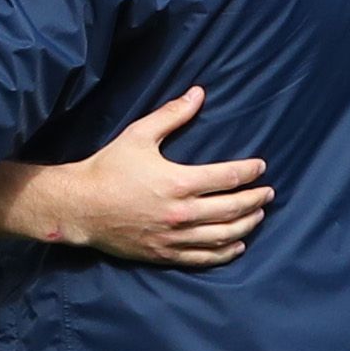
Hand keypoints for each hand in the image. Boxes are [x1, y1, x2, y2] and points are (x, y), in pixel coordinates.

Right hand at [52, 87, 271, 267]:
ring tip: (259, 215)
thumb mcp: (139, 135)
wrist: (81, 207)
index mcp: (179, 182)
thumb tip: (198, 93)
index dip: (249, 172)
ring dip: (246, 225)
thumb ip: (172, 115)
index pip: (228, 177)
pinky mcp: (165, 254)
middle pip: (232, 208)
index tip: (262, 167)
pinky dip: (225, 252)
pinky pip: (204, 257)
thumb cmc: (109, 168)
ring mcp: (174, 237)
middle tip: (268, 192)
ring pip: (223, 235)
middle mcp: (182, 213)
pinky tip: (236, 245)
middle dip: (256, 199)